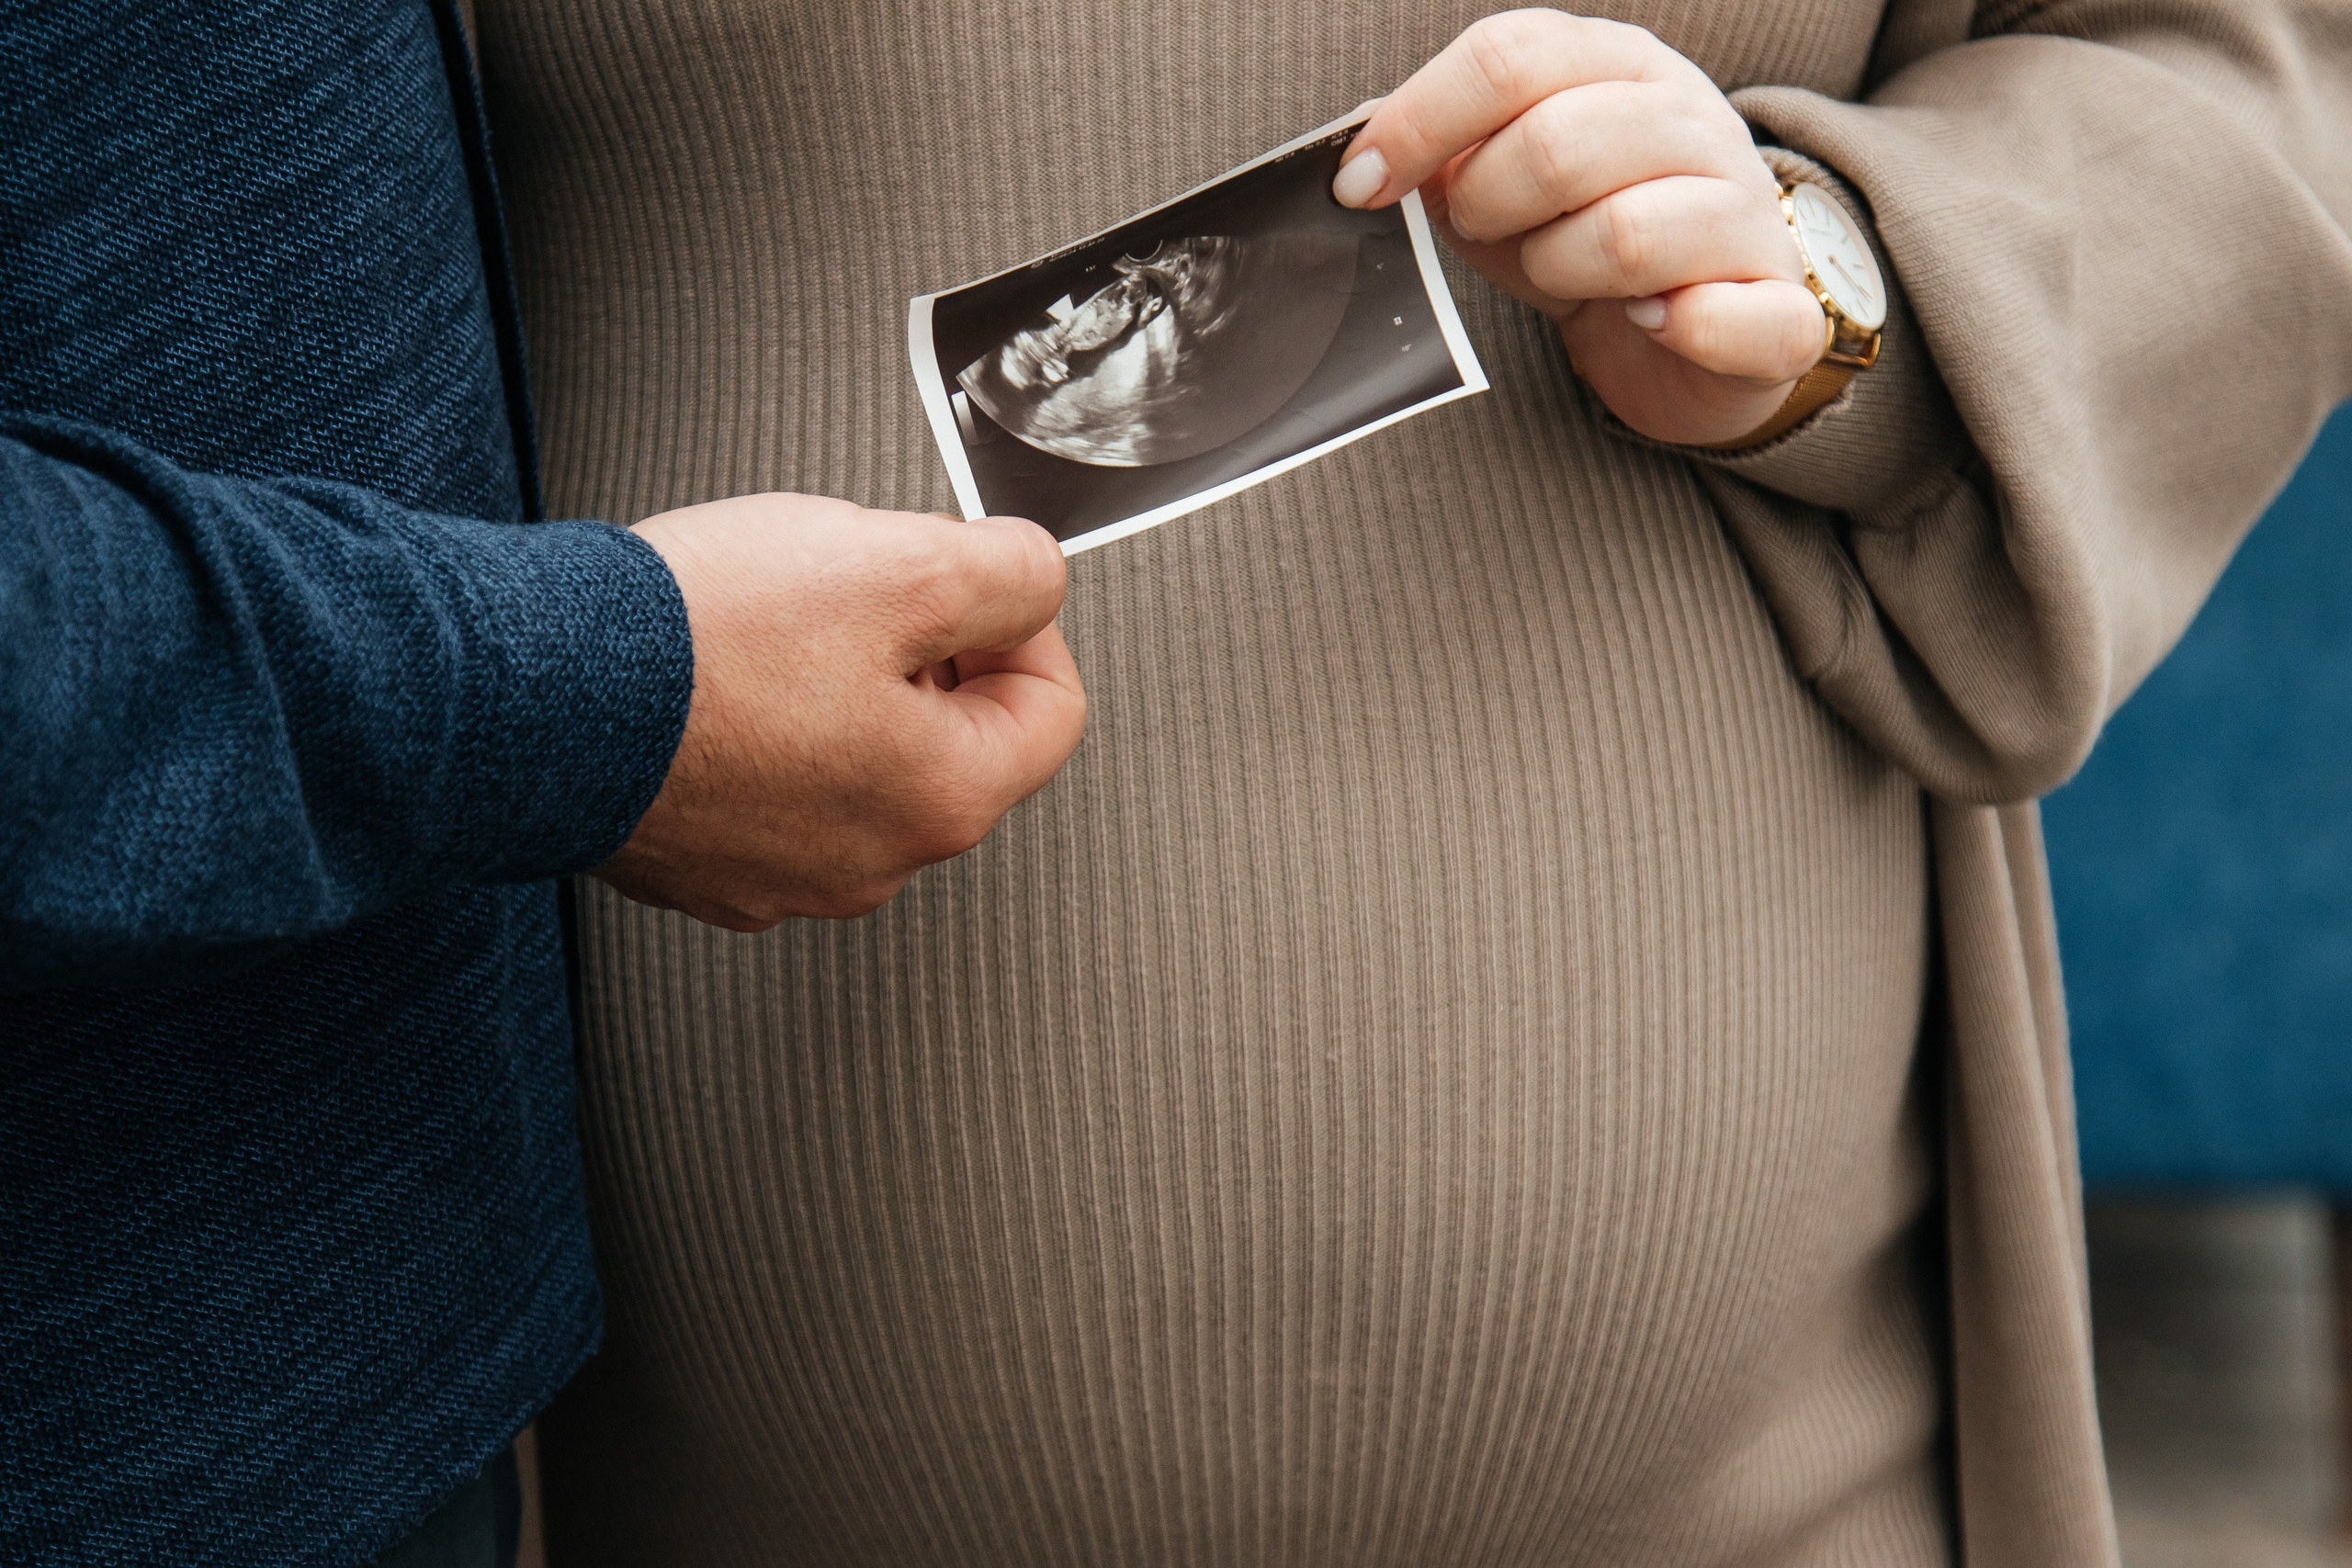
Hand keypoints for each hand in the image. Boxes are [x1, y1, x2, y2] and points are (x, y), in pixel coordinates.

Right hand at [597, 495, 1085, 928]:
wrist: (520, 695)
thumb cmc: (692, 645)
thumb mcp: (897, 565)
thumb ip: (1008, 573)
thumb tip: (1035, 581)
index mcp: (942, 800)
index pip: (1051, 710)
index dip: (1020, 624)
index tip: (970, 581)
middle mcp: (871, 862)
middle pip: (952, 737)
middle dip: (919, 651)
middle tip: (852, 592)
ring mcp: (781, 875)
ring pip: (859, 759)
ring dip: (838, 685)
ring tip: (769, 628)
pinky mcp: (704, 865)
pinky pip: (771, 786)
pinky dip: (761, 727)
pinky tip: (713, 675)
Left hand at [1334, 10, 1824, 446]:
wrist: (1697, 325)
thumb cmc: (1584, 238)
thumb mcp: (1501, 182)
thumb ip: (1442, 152)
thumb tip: (1363, 153)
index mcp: (1620, 67)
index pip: (1508, 57)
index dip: (1417, 123)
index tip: (1360, 186)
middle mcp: (1694, 122)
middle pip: (1556, 142)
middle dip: (1488, 206)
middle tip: (1488, 233)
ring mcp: (1747, 213)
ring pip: (1624, 234)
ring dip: (1560, 271)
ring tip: (1566, 277)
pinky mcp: (1782, 310)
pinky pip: (1738, 318)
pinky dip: (1685, 328)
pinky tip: (1652, 322)